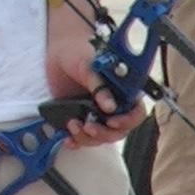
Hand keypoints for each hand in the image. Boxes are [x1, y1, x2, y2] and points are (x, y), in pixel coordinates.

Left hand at [44, 4, 143, 147]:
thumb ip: (99, 85)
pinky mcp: (81, 118)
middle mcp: (113, 106)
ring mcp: (97, 114)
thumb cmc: (78, 53)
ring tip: (73, 125)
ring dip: (88, 138)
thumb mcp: (89, 65)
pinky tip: (68, 139)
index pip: (136, 112)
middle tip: (88, 127)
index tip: (112, 122)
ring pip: (101, 137)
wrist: (58, 53)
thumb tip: (110, 106)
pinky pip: (83, 136)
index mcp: (122, 91)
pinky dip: (77, 141)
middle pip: (119, 130)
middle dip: (104, 133)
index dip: (128, 121)